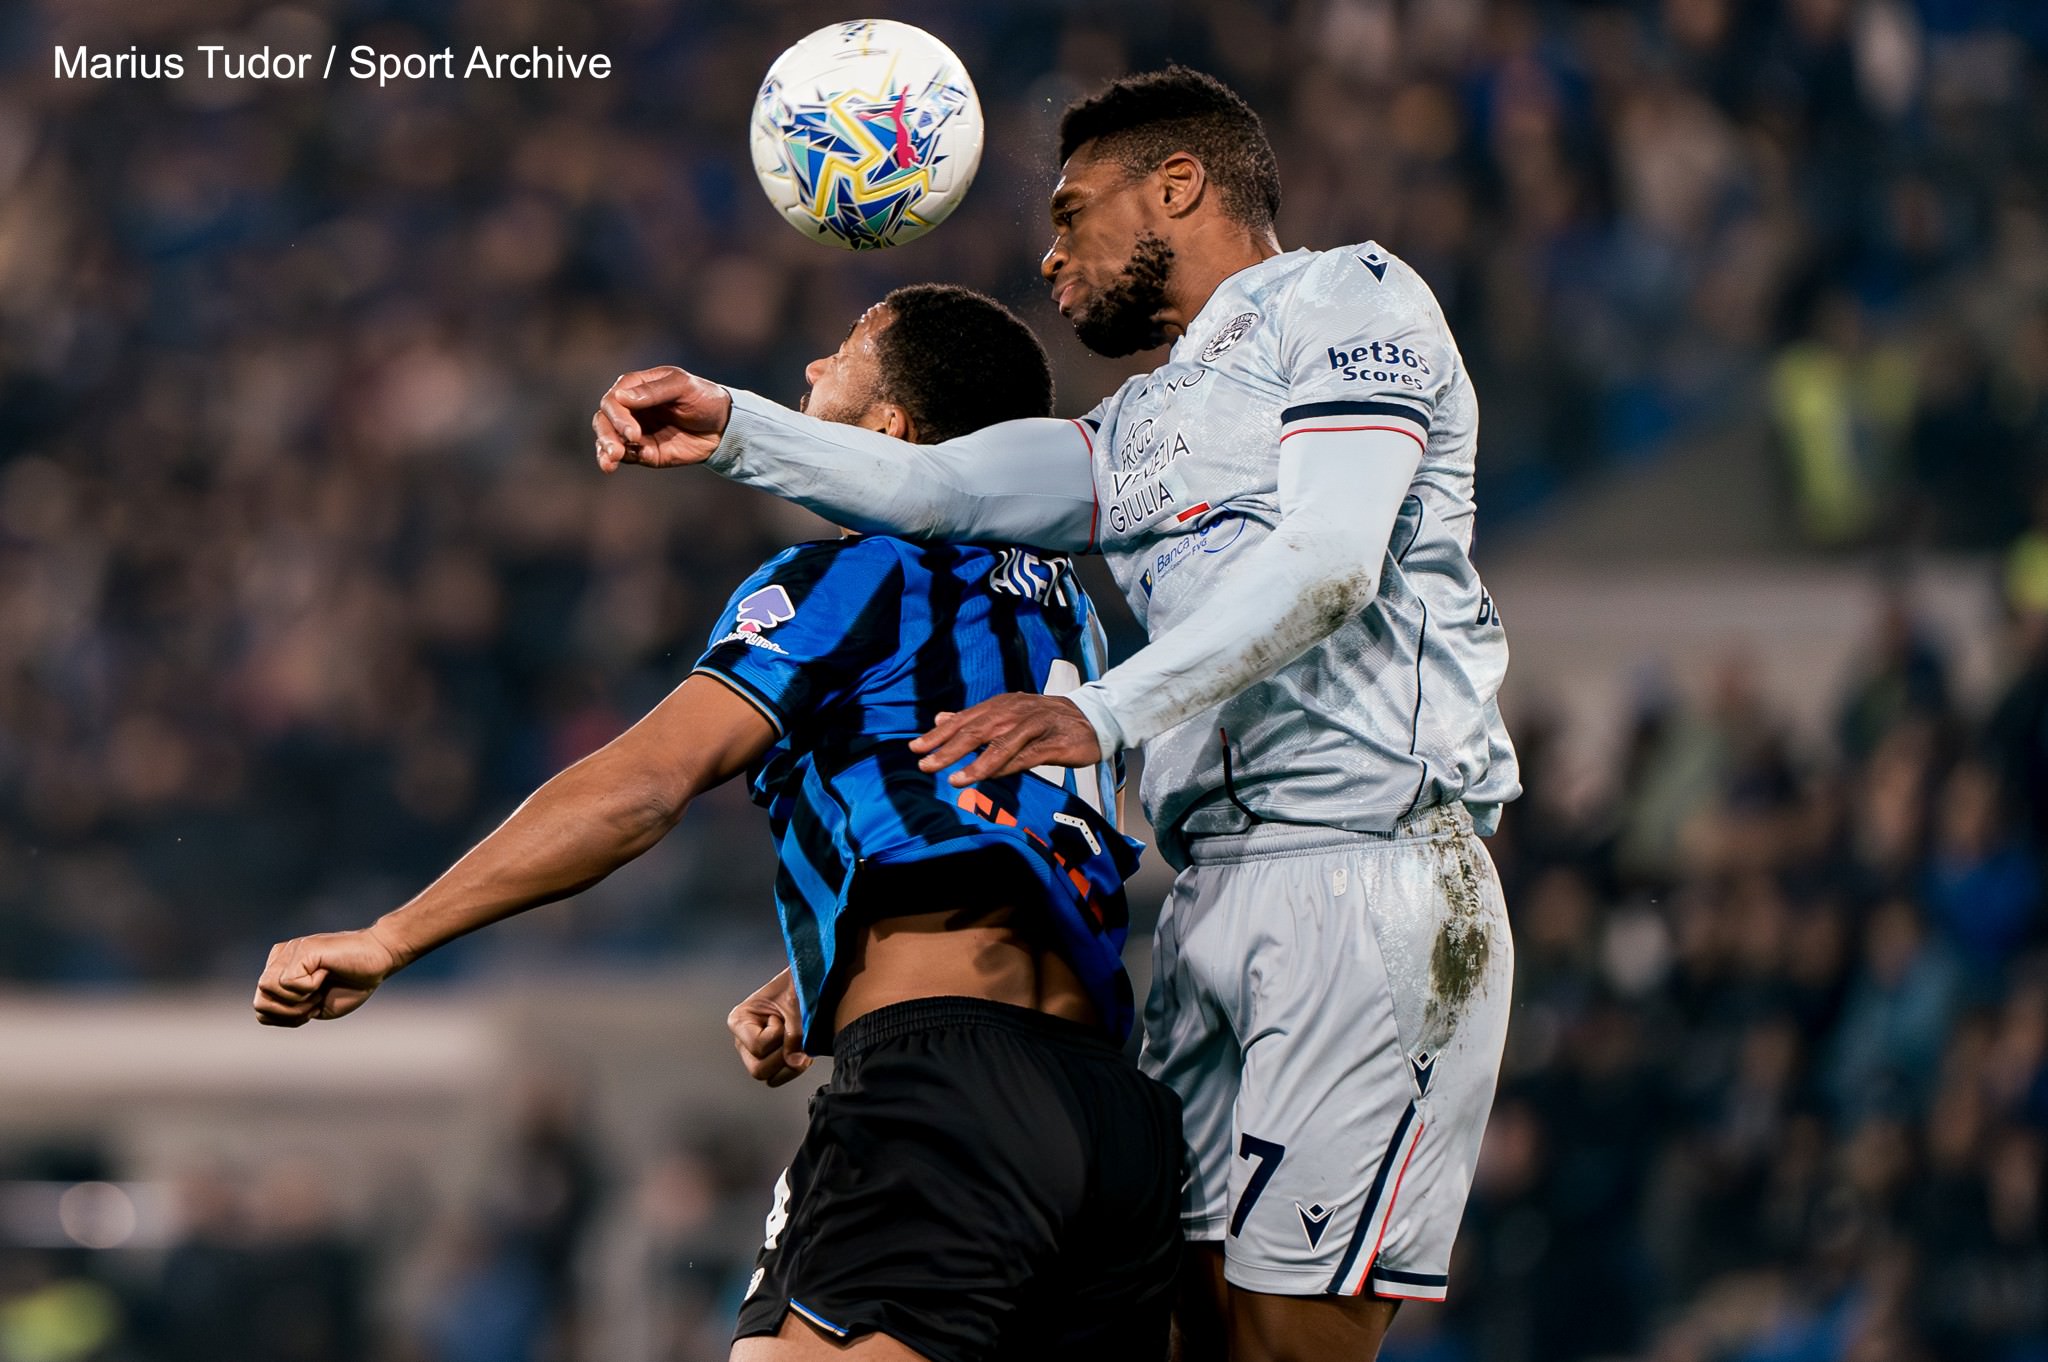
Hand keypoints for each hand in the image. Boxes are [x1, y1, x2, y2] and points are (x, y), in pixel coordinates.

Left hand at [253, 927, 408, 1026]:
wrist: (380, 960)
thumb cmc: (353, 983)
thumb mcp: (314, 1006)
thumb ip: (287, 1009)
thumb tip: (261, 1010)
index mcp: (280, 971)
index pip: (262, 1007)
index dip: (286, 1018)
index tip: (312, 1007)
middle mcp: (280, 958)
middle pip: (259, 1002)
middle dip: (289, 1013)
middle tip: (315, 1001)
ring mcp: (289, 952)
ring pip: (267, 990)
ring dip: (297, 1001)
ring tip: (320, 988)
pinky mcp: (301, 950)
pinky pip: (287, 983)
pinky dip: (309, 988)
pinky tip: (325, 974)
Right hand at [592, 366, 732, 472]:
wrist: (723, 426)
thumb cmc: (704, 398)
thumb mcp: (683, 387)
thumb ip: (654, 391)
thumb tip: (620, 396)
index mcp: (635, 387)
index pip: (613, 400)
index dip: (618, 417)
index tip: (632, 433)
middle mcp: (630, 408)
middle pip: (604, 420)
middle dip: (607, 436)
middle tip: (616, 451)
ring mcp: (635, 430)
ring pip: (608, 439)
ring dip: (605, 450)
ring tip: (610, 462)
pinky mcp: (643, 450)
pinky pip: (625, 456)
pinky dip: (619, 460)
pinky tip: (620, 463)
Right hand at [727, 969, 811, 1087]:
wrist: (814, 984)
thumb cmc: (799, 987)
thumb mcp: (797, 1006)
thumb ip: (795, 1034)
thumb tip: (795, 1063)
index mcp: (740, 1020)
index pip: (758, 1046)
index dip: (778, 1035)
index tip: (782, 1015)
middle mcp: (742, 1040)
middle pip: (758, 1070)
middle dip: (784, 1056)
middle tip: (796, 1034)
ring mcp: (755, 1054)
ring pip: (770, 1078)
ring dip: (791, 1063)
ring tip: (800, 1040)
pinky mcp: (771, 1061)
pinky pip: (779, 1078)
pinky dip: (794, 1068)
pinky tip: (802, 1048)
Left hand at [910, 693, 1101, 786]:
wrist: (1092, 718)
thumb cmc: (1045, 721)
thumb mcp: (1008, 715)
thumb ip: (975, 720)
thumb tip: (941, 719)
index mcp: (1001, 706)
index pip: (964, 720)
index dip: (939, 734)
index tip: (916, 749)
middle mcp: (1014, 712)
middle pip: (976, 731)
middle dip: (948, 749)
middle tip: (925, 765)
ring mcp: (1034, 727)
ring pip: (1000, 744)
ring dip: (975, 762)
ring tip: (954, 779)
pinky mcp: (1053, 743)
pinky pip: (1026, 756)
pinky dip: (1006, 766)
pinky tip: (989, 777)